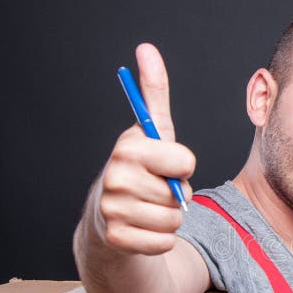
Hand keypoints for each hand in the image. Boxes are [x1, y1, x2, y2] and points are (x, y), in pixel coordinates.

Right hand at [95, 43, 195, 254]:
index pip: (185, 161)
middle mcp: (115, 176)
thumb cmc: (140, 170)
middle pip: (180, 195)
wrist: (107, 217)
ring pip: (174, 220)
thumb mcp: (151, 132)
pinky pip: (164, 243)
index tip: (167, 165)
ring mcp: (112, 209)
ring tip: (150, 209)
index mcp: (129, 147)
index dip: (183, 167)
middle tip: (156, 190)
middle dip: (176, 196)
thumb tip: (147, 50)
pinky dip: (161, 240)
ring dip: (169, 218)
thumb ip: (153, 93)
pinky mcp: (116, 239)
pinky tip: (144, 229)